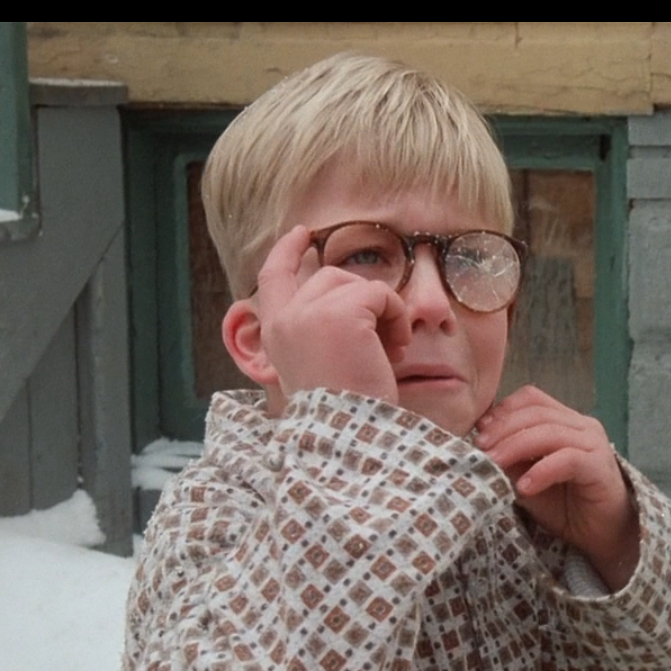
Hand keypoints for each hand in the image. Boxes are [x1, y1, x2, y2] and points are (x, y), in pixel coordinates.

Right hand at [250, 225, 411, 405]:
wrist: (348, 437)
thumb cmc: (344, 413)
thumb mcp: (320, 366)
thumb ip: (321, 332)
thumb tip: (353, 302)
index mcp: (275, 334)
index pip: (272, 277)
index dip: (286, 250)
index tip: (302, 233)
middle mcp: (285, 318)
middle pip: (329, 277)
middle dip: (363, 300)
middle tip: (386, 341)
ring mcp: (310, 312)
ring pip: (357, 284)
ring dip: (383, 311)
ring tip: (392, 349)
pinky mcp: (342, 313)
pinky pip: (380, 293)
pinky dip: (397, 316)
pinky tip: (398, 347)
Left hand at [475, 386, 640, 591]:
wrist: (605, 534)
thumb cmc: (567, 507)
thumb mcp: (528, 480)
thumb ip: (510, 460)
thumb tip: (480, 444)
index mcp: (565, 421)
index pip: (532, 399)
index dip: (503, 410)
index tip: (479, 431)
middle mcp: (581, 425)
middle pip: (536, 412)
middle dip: (503, 429)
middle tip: (480, 449)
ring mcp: (593, 443)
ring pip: (549, 431)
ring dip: (516, 447)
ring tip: (494, 465)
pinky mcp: (599, 465)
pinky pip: (567, 459)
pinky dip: (541, 471)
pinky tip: (524, 487)